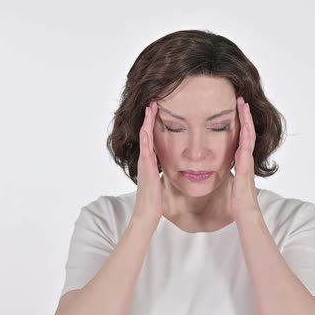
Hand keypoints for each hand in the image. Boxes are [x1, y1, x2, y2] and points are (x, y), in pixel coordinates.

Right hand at [132, 101, 163, 224]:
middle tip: (152, 101)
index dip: (154, 124)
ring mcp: (145, 163)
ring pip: (145, 137)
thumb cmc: (154, 201)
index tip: (158, 111)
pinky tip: (146, 127)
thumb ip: (162, 173)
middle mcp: (146, 159)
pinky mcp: (147, 168)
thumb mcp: (159, 182)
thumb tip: (169, 169)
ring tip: (150, 107)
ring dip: (147, 122)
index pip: (152, 138)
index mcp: (150, 162)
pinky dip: (146, 137)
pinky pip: (146, 149)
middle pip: (147, 133)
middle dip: (150, 117)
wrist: (147, 213)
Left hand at [230, 97, 261, 220]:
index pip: (240, 139)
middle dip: (244, 117)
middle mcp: (245, 159)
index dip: (239, 125)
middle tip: (241, 101)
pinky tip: (244, 122)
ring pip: (248, 135)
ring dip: (246, 119)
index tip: (235, 111)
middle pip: (246, 133)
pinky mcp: (246, 165)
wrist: (245, 214)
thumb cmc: (235, 203)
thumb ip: (225, 178)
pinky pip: (246, 145)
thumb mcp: (228, 186)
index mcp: (240, 163)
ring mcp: (247, 161)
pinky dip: (247, 132)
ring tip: (244, 104)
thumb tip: (213, 174)